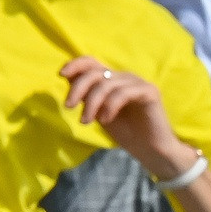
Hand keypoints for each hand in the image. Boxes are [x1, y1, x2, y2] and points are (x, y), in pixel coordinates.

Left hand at [59, 57, 188, 174]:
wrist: (150, 150)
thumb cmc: (124, 131)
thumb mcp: (97, 111)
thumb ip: (85, 95)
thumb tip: (66, 77)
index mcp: (112, 78)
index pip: (91, 62)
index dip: (75, 64)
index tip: (60, 74)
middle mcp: (124, 76)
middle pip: (95, 72)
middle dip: (78, 89)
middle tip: (68, 107)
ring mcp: (138, 82)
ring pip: (106, 84)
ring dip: (91, 103)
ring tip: (86, 121)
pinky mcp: (149, 91)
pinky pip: (122, 93)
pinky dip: (109, 106)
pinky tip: (105, 120)